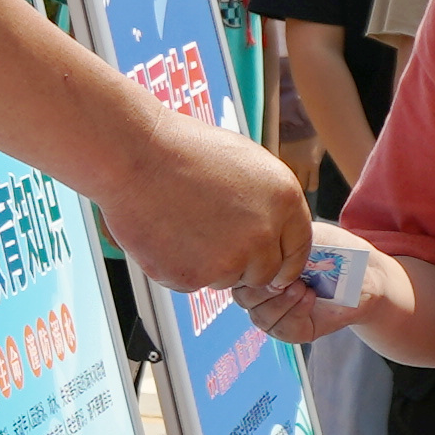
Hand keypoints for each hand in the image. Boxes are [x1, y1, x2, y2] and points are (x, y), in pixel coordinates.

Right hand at [106, 111, 315, 303]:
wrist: (135, 157)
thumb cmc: (183, 151)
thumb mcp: (246, 164)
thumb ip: (267, 203)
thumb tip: (274, 231)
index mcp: (285, 201)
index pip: (298, 250)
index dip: (284, 261)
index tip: (274, 268)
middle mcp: (264, 235)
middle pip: (264, 274)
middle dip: (243, 265)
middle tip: (212, 238)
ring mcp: (229, 260)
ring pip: (226, 279)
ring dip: (208, 264)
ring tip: (183, 224)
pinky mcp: (194, 277)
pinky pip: (192, 283)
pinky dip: (179, 266)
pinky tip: (166, 234)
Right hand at [241, 225, 376, 345]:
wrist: (366, 274)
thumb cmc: (336, 252)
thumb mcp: (304, 237)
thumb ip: (278, 244)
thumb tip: (256, 249)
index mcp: (261, 269)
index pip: (237, 274)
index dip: (249, 270)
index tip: (270, 259)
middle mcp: (264, 293)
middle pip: (244, 299)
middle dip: (265, 288)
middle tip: (290, 277)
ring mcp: (279, 313)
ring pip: (261, 318)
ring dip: (281, 302)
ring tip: (303, 287)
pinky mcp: (296, 330)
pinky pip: (282, 330)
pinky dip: (295, 314)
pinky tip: (309, 299)